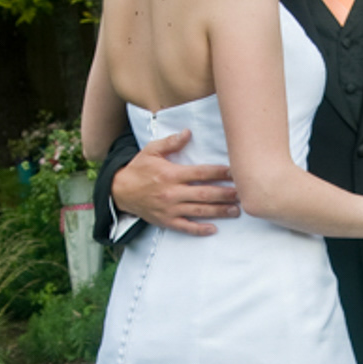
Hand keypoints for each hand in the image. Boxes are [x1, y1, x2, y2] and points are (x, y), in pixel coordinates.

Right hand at [112, 130, 239, 235]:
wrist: (120, 191)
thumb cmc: (138, 169)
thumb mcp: (151, 151)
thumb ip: (171, 142)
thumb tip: (188, 133)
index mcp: (171, 174)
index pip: (201, 173)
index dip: (219, 173)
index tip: (234, 172)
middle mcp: (172, 193)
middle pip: (205, 194)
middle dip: (225, 194)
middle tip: (242, 194)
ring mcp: (170, 209)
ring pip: (199, 211)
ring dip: (219, 212)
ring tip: (235, 211)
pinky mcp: (166, 221)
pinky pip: (186, 227)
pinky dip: (200, 230)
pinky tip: (214, 229)